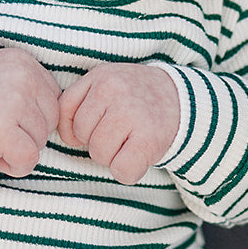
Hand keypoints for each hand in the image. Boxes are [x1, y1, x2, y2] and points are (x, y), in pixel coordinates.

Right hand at [0, 48, 60, 177]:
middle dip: (30, 133)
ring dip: (21, 148)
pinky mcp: (2, 129)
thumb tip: (48, 120)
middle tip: (2, 134)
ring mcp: (14, 102)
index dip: (34, 116)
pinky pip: (28, 157)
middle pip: (51, 119)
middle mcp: (23, 77)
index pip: (52, 96)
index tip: (12, 120)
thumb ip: (24, 88)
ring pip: (41, 140)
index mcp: (23, 62)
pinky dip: (17, 166)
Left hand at [57, 63, 179, 184]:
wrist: (183, 99)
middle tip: (120, 131)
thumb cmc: (136, 98)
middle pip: (82, 135)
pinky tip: (138, 155)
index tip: (97, 124)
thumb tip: (69, 139)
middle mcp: (114, 90)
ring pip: (99, 154)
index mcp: (100, 77)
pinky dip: (128, 171)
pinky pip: (121, 170)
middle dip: (97, 140)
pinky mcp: (149, 139)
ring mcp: (132, 114)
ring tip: (131, 141)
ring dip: (112, 156)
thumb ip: (80, 102)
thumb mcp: (107, 84)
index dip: (75, 126)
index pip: (64, 111)